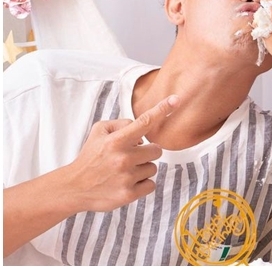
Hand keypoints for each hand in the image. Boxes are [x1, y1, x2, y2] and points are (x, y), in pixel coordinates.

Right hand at [63, 95, 179, 212]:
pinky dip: (142, 184)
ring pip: (153, 167)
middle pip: (156, 150)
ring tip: (123, 171)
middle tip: (129, 157)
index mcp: (116, 140)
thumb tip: (141, 130)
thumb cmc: (90, 157)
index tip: (176, 99)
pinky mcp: (128, 194)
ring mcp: (126, 177)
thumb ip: (121, 123)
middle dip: (147, 152)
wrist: (73, 187)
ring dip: (142, 168)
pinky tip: (126, 183)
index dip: (162, 109)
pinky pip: (151, 184)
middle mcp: (123, 158)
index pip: (144, 122)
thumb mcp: (98, 132)